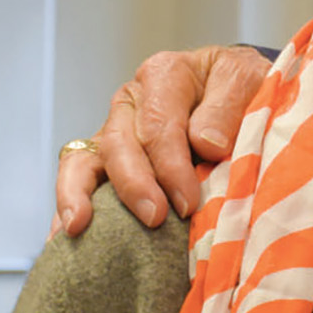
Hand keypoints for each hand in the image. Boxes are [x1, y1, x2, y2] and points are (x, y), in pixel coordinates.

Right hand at [52, 45, 270, 236]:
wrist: (242, 93)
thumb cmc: (245, 88)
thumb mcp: (249, 80)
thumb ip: (228, 105)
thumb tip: (203, 142)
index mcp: (164, 75)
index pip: (157, 123)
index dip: (170, 165)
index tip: (188, 202)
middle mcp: (131, 101)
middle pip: (118, 143)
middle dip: (135, 184)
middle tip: (156, 219)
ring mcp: (115, 130)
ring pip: (84, 159)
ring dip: (80, 194)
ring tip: (79, 227)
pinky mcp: (107, 158)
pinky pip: (78, 179)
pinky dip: (68, 205)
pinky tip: (63, 237)